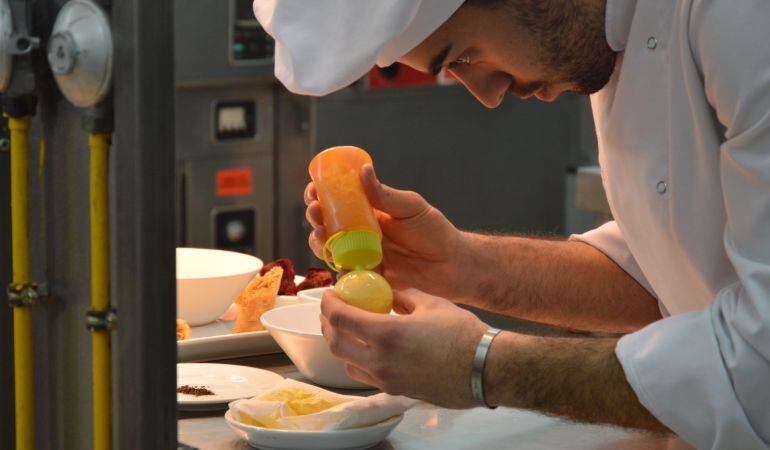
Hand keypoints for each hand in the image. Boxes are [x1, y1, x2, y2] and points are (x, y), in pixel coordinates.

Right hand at [305, 165, 466, 298]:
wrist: (453, 265)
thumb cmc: (435, 232)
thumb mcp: (411, 207)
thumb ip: (385, 194)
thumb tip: (363, 171)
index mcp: (369, 212)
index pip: (338, 200)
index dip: (321, 194)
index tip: (314, 190)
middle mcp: (361, 233)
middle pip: (328, 224)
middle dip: (315, 217)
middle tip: (314, 211)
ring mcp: (363, 256)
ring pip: (331, 249)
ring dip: (319, 241)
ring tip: (321, 234)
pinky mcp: (368, 277)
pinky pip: (347, 274)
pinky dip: (338, 269)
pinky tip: (337, 262)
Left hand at [319, 288, 487, 408]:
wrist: (486, 369)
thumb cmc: (463, 333)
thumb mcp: (430, 303)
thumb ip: (403, 296)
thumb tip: (389, 293)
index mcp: (386, 335)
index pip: (341, 319)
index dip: (329, 304)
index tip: (329, 295)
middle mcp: (381, 361)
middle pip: (336, 344)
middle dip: (328, 325)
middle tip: (333, 311)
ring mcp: (388, 380)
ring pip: (348, 365)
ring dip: (341, 345)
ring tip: (349, 330)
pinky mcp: (398, 391)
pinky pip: (367, 376)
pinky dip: (360, 360)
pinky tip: (370, 348)